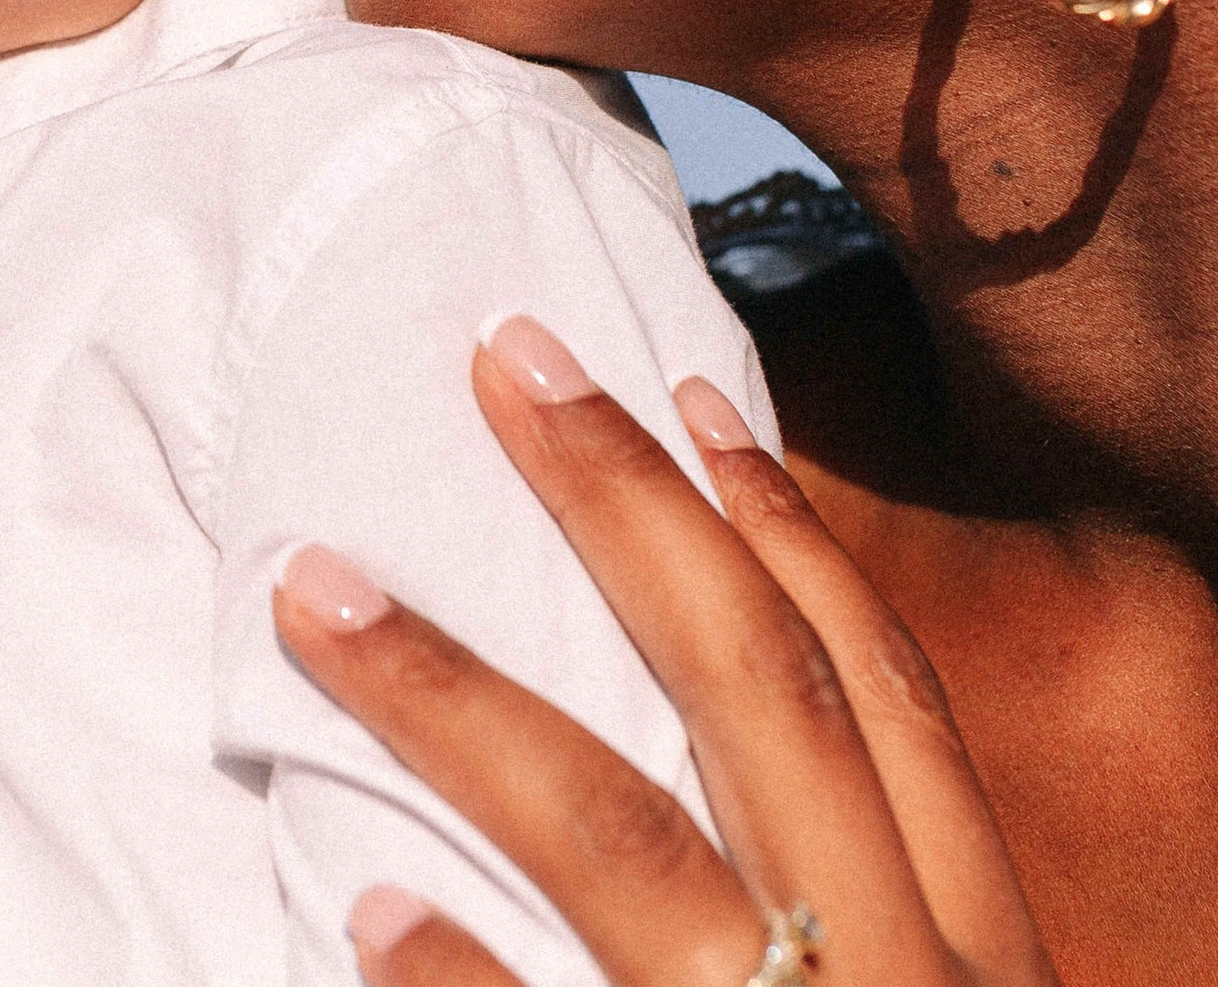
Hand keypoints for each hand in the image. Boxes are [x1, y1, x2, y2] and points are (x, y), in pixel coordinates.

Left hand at [271, 315, 1057, 986]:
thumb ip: (841, 896)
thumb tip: (692, 745)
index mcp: (974, 955)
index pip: (877, 697)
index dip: (783, 531)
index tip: (677, 387)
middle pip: (754, 700)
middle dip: (627, 510)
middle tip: (497, 357)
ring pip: (627, 847)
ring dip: (459, 700)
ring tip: (310, 586)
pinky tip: (362, 915)